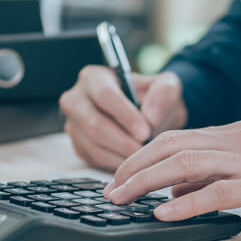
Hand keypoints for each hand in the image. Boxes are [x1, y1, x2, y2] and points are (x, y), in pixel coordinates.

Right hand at [59, 68, 188, 170]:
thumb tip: (150, 116)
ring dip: (121, 155)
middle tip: (145, 149)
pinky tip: (133, 160)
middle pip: (95, 125)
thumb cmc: (153, 98)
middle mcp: (76, 100)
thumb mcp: (166, 87)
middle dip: (123, 141)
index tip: (145, 131)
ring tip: (143, 155)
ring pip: (93, 146)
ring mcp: (74, 125)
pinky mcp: (79, 146)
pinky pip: (94, 159)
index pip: (104, 95)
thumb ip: (163, 94)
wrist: (148, 116)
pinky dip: (116, 163)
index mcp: (94, 78)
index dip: (125, 115)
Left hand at [103, 121, 240, 236]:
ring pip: (186, 163)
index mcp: (239, 135)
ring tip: (122, 199)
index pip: (177, 136)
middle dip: (133, 166)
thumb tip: (176, 194)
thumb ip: (219, 178)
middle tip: (108, 189)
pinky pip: (217, 192)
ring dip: (147, 182)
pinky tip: (163, 215)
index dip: (141, 155)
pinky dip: (184, 203)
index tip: (118, 176)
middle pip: (172, 144)